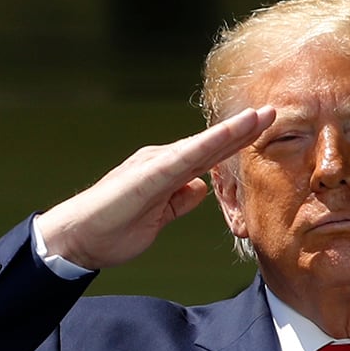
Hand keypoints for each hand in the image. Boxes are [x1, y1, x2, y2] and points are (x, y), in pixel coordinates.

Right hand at [37, 107, 275, 271]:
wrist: (77, 239)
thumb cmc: (113, 229)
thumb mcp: (158, 217)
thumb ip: (179, 201)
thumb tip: (201, 187)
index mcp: (166, 172)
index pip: (208, 156)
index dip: (236, 143)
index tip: (263, 130)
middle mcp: (162, 161)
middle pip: (210, 145)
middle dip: (243, 130)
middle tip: (273, 111)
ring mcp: (155, 164)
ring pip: (201, 146)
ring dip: (232, 131)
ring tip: (260, 116)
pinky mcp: (148, 175)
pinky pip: (184, 158)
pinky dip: (208, 145)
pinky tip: (228, 135)